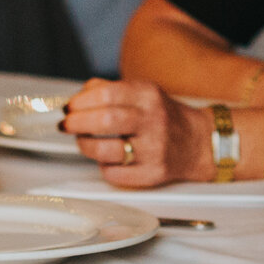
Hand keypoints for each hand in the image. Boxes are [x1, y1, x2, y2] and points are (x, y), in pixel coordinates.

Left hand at [61, 78, 210, 186]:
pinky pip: (113, 173)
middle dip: (77, 123)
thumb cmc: (162, 116)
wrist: (197, 143)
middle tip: (66, 125)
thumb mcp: (142, 92)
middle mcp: (153, 121)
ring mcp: (154, 150)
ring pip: (105, 150)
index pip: (107, 94)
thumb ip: (109, 89)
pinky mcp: (152, 174)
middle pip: (106, 120)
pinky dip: (102, 165)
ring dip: (85, 145)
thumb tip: (77, 98)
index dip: (81, 101)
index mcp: (148, 96)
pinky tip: (106, 157)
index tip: (68, 107)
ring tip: (82, 140)